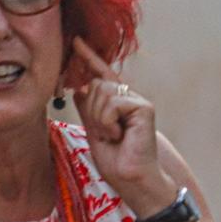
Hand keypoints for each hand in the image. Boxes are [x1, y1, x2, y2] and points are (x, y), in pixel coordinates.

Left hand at [72, 39, 175, 213]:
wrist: (131, 179)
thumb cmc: (115, 160)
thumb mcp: (94, 131)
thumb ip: (88, 109)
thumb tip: (80, 87)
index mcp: (116, 103)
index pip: (100, 75)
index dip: (88, 58)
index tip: (76, 42)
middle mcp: (129, 98)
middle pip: (94, 85)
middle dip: (91, 111)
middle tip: (105, 133)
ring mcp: (138, 101)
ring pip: (101, 92)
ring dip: (99, 119)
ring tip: (113, 136)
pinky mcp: (144, 107)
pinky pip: (112, 103)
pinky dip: (108, 122)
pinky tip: (120, 135)